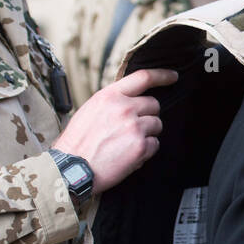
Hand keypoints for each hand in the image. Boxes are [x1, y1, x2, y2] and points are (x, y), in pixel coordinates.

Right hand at [53, 68, 177, 192]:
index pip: (143, 77)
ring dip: (147, 133)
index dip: (162, 75)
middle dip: (147, 115)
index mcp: (110, 96)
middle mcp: (124, 108)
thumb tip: (131, 101)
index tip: (172, 76)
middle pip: (154, 104)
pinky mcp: (140, 146)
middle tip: (132, 128)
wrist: (71, 168)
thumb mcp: (91, 110)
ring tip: (127, 143)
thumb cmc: (78, 142)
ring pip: (157, 125)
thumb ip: (113, 102)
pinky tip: (128, 154)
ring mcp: (134, 127)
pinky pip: (155, 144)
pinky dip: (146, 151)